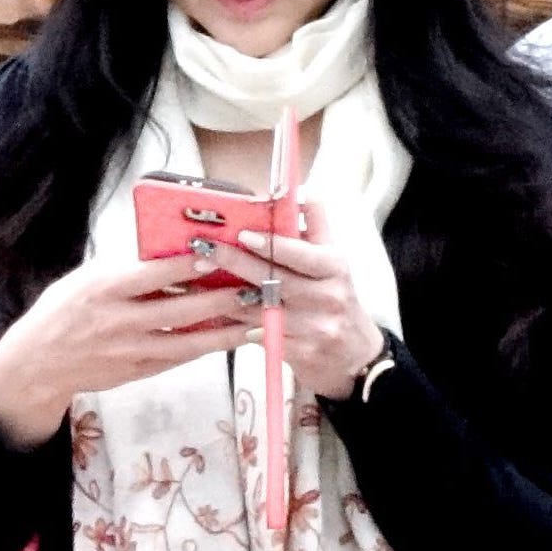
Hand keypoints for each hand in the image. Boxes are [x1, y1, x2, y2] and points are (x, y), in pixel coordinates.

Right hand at [0, 250, 262, 449]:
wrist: (38, 363)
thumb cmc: (64, 309)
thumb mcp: (87, 277)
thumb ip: (127, 269)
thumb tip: (172, 252)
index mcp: (104, 289)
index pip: (152, 274)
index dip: (186, 265)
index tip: (217, 253)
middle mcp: (119, 322)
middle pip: (180, 310)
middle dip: (221, 299)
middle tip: (254, 287)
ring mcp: (130, 351)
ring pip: (188, 340)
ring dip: (225, 329)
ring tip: (256, 318)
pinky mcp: (137, 371)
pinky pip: (180, 358)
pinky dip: (207, 348)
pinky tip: (232, 338)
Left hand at [206, 201, 386, 400]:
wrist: (357, 357)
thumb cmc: (337, 301)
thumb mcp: (335, 262)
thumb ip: (317, 227)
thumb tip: (301, 193)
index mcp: (333, 268)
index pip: (299, 253)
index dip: (270, 244)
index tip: (242, 234)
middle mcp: (327, 297)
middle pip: (274, 278)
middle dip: (235, 263)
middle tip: (203, 251)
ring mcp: (314, 328)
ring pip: (261, 309)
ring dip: (226, 297)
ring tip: (195, 282)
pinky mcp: (301, 354)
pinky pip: (260, 337)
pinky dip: (236, 327)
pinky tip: (215, 318)